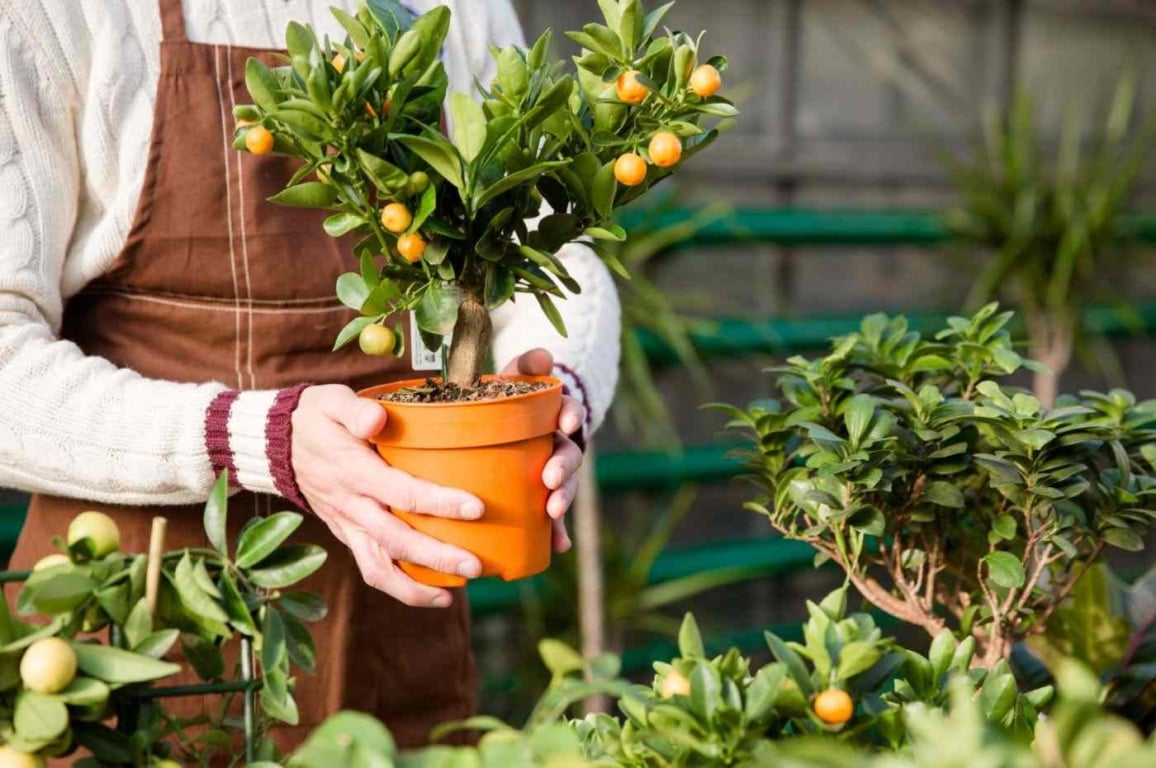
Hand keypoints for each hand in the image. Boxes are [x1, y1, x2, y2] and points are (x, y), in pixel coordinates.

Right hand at [291, 385, 483, 608]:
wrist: (276, 444)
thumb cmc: (315, 419)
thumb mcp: (330, 401)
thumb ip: (355, 410)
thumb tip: (377, 419)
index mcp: (352, 470)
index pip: (401, 491)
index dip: (439, 503)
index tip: (476, 508)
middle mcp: (350, 505)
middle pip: (395, 540)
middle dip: (436, 557)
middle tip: (475, 565)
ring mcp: (347, 525)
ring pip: (378, 567)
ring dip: (415, 587)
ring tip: (452, 596)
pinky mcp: (346, 535)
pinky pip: (371, 568)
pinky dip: (399, 587)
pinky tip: (432, 593)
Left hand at [501, 348, 585, 553]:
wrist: (503, 429)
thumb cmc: (508, 401)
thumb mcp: (515, 378)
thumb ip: (525, 365)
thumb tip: (544, 354)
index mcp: (556, 416)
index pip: (572, 412)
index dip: (572, 416)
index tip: (567, 423)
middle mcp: (560, 445)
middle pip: (569, 456)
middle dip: (564, 469)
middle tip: (551, 479)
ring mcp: (553, 474)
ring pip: (563, 488)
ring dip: (562, 500)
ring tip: (553, 515)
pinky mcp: (542, 498)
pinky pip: (551, 519)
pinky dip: (557, 533)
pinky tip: (558, 547)